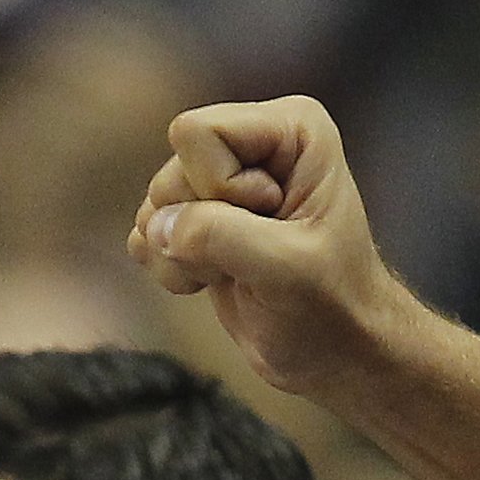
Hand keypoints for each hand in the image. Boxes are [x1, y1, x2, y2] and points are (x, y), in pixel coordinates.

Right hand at [128, 98, 411, 397]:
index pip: (199, 134)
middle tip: (254, 255)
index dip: (220, 188)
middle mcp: (252, 143)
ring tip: (238, 272)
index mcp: (290, 127)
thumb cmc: (331, 305)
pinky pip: (146, 233)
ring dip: (185, 255)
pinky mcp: (196, 221)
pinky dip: (171, 269)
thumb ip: (219, 236)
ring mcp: (220, 182)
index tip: (272, 221)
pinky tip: (215, 281)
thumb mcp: (286, 267)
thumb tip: (155, 226)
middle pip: (171, 171)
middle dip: (201, 226)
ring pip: (154, 204)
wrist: (334, 351)